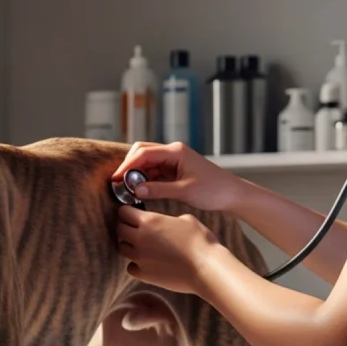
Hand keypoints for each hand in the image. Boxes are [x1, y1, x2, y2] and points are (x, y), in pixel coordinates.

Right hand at [111, 141, 245, 212]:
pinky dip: (145, 180)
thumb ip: (158, 190)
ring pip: (147, 163)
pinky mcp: (174, 170)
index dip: (127, 166)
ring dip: (137, 175)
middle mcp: (173, 152)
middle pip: (142, 153)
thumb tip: (135, 190)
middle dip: (129, 167)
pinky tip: (141, 190)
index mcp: (175, 152)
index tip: (116, 179)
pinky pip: (154, 171)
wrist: (231, 194)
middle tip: (119, 183)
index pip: (144, 153)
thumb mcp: (184, 191)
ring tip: (128, 190)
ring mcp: (173, 160)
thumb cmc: (213, 190)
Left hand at [115, 204, 221, 293]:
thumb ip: (168, 219)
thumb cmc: (201, 242)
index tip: (132, 214)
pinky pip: (130, 267)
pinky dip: (136, 264)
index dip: (127, 212)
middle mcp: (139, 238)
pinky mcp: (143, 274)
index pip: (124, 212)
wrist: (206, 268)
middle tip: (135, 230)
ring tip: (141, 246)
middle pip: (119, 230)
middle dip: (126, 228)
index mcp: (149, 221)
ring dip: (129, 246)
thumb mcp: (186, 220)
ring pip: (122, 249)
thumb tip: (166, 223)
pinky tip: (147, 262)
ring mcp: (139, 258)